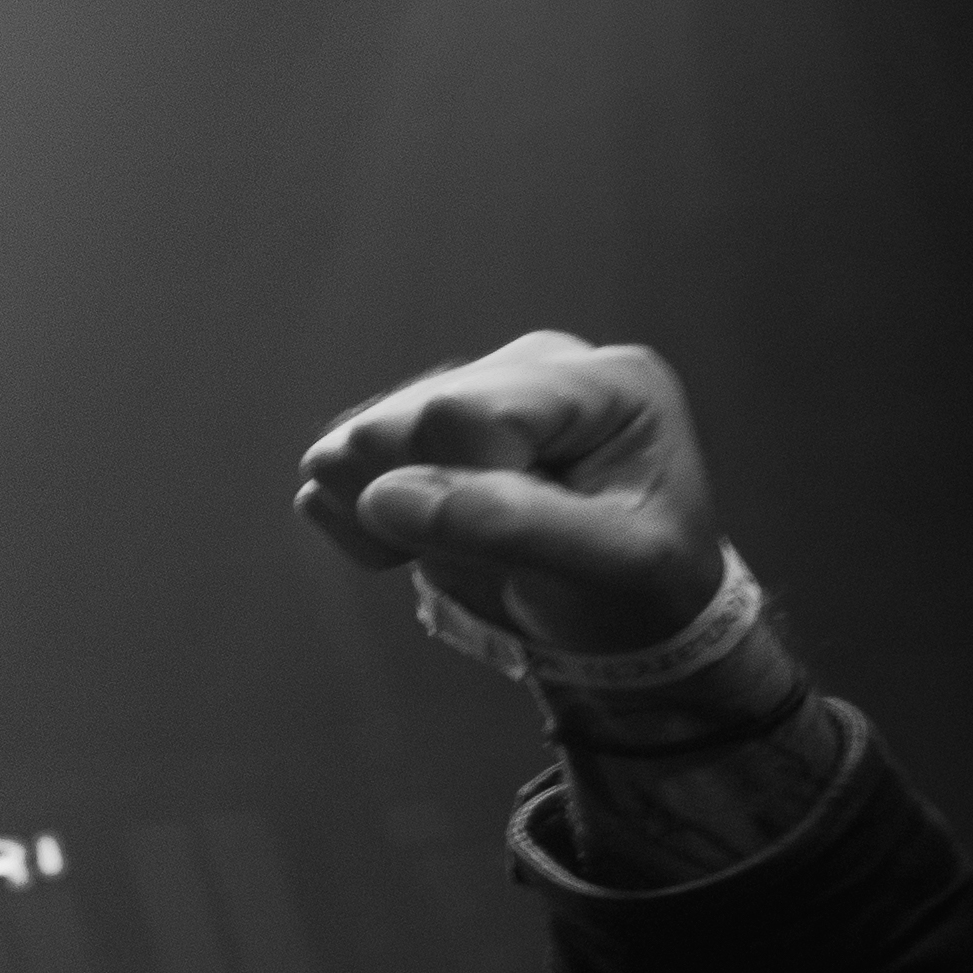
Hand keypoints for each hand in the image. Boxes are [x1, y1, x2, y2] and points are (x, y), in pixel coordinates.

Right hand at [290, 331, 730, 658]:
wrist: (623, 609)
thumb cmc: (637, 587)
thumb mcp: (609, 567)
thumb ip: (510, 526)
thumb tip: (380, 496)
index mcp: (601, 381)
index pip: (466, 414)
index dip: (465, 488)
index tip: (521, 540)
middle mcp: (530, 364)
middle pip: (404, 420)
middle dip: (426, 504)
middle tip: (492, 551)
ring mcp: (470, 387)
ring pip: (358, 439)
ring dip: (388, 517)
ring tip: (464, 546)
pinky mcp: (419, 420)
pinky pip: (335, 464)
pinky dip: (360, 521)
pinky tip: (426, 536)